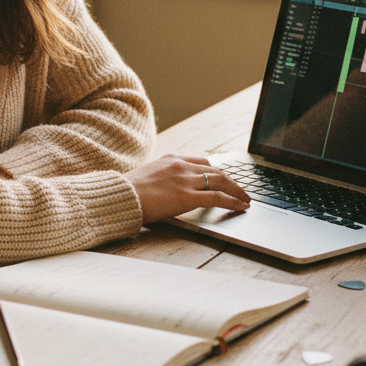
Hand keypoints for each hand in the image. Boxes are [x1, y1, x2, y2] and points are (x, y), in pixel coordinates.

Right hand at [123, 154, 249, 224]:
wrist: (119, 196)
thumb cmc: (127, 191)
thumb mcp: (147, 177)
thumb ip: (162, 179)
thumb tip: (168, 189)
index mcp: (171, 158)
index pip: (202, 161)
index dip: (217, 172)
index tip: (224, 179)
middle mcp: (181, 165)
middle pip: (216, 170)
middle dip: (232, 181)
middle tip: (242, 190)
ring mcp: (185, 180)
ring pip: (222, 181)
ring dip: (238, 191)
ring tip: (246, 199)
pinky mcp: (187, 197)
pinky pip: (218, 197)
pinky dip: (233, 201)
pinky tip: (241, 207)